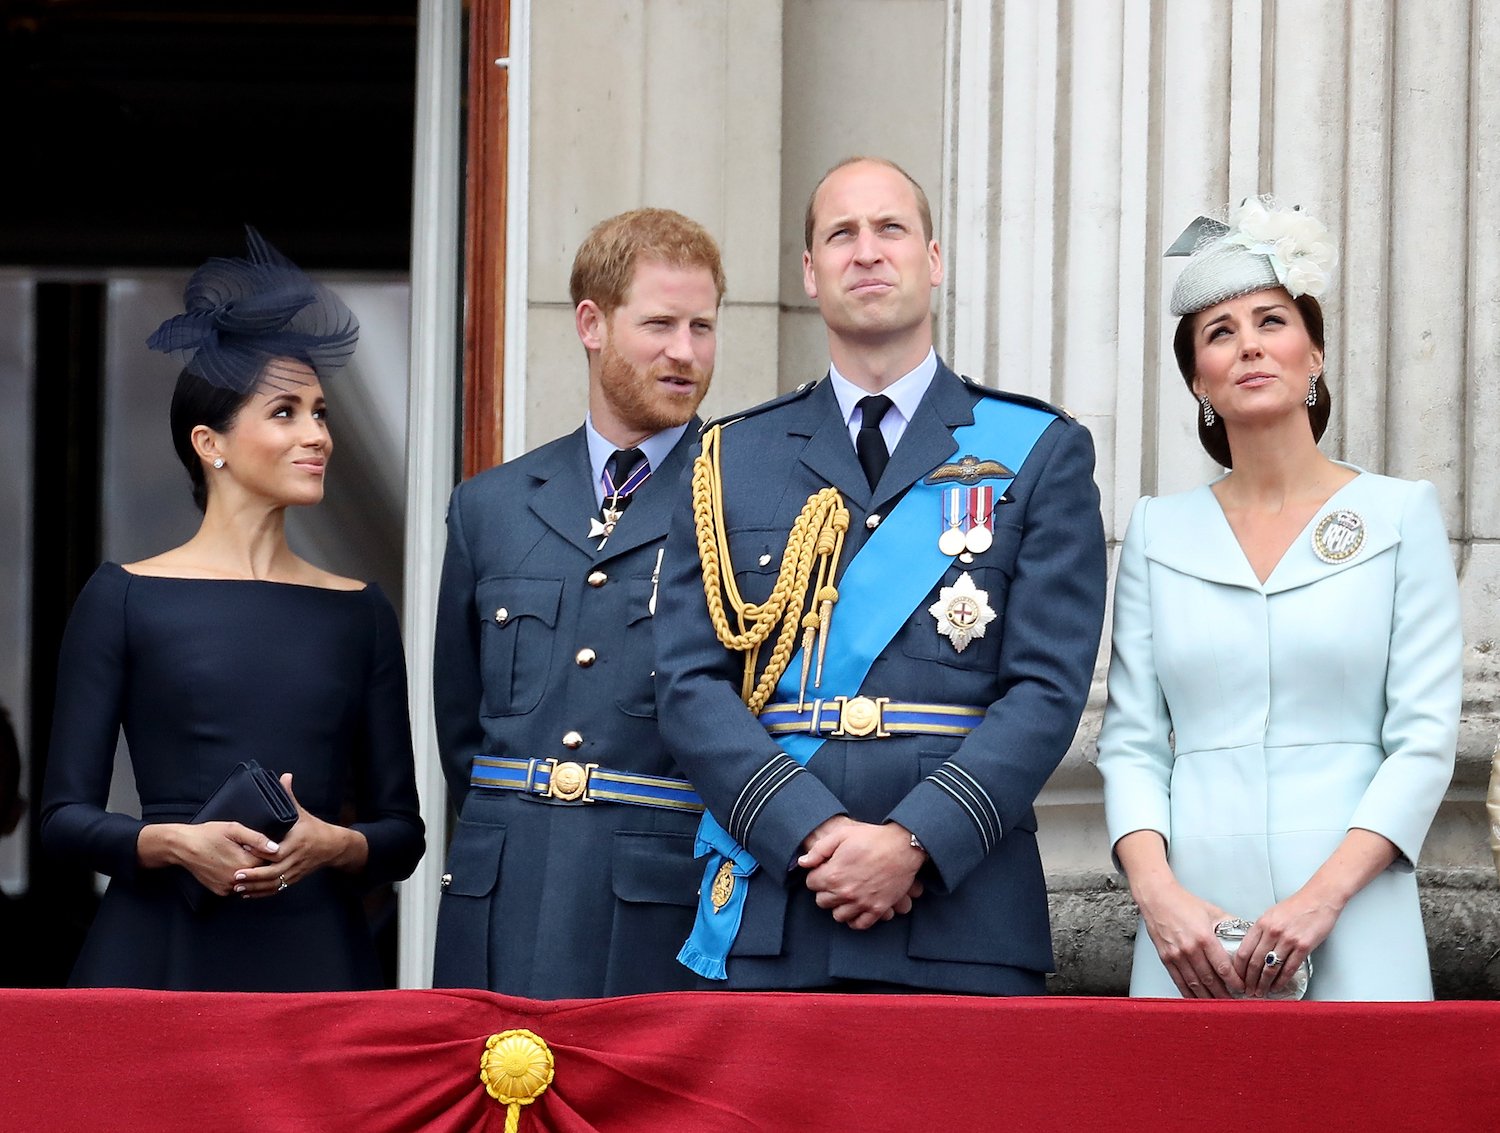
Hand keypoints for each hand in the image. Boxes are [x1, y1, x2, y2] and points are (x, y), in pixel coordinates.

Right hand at [139, 820, 279, 897]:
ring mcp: (228, 888)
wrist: (183, 847)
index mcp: (245, 863)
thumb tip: (276, 848)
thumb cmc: (208, 835)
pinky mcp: (220, 892)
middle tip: (248, 850)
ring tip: (238, 856)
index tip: (261, 845)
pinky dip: (239, 878)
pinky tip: (231, 865)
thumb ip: (257, 839)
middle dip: (260, 863)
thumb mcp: (234, 830)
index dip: (268, 853)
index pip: (270, 863)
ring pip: (249, 882)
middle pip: (260, 874)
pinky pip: (237, 887)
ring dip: (249, 872)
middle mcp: (238, 880)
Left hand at [232, 774, 367, 898]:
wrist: (333, 847)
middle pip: (273, 872)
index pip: (276, 851)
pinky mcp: (294, 878)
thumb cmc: (315, 828)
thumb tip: (284, 776)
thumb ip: (289, 796)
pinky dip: (262, 892)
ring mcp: (295, 870)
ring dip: (255, 886)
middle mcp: (295, 859)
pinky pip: (277, 888)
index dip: (260, 852)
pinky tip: (248, 893)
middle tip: (235, 876)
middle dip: (254, 875)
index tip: (243, 851)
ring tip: (237, 887)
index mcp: (296, 842)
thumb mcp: (302, 813)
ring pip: (274, 883)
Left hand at [798, 820, 924, 929]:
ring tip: (846, 894)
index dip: (817, 875)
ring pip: (838, 915)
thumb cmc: (872, 838)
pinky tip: (856, 907)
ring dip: (839, 905)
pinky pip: (859, 924)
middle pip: (822, 901)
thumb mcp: (841, 834)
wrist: (903, 846)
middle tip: (836, 880)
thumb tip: (802, 863)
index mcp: (833, 874)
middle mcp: (845, 893)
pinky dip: (855, 919)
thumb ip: (819, 850)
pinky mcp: (877, 909)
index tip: (826, 869)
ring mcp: (862, 903)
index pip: (811, 884)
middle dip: (825, 891)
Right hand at [1132, 878, 1243, 998]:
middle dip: (1224, 994)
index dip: (1235, 982)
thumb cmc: (1182, 902)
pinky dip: (1189, 993)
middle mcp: (1190, 949)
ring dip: (1208, 997)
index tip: (1242, 988)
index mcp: (1204, 937)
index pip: (1223, 967)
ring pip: (1195, 984)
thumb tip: (1244, 934)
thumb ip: (1229, 924)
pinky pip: (1179, 981)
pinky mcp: (1166, 958)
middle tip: (1234, 1001)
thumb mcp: (1211, 910)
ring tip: (1219, 1003)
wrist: (1156, 898)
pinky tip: (1197, 999)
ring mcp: (1176, 955)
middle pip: (1210, 980)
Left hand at [1233, 887, 1338, 997]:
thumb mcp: (1271, 914)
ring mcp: (1288, 940)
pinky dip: (1281, 981)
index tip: (1237, 977)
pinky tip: (1277, 986)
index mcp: (1261, 923)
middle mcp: (1272, 932)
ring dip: (1264, 984)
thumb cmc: (1296, 906)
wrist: (1319, 899)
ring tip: (1261, 992)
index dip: (1238, 969)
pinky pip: (1289, 969)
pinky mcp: (1303, 947)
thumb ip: (1261, 931)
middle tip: (1247, 990)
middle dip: (1249, 980)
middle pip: (1254, 962)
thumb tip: (1252, 949)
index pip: (1243, 951)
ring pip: (1270, 968)